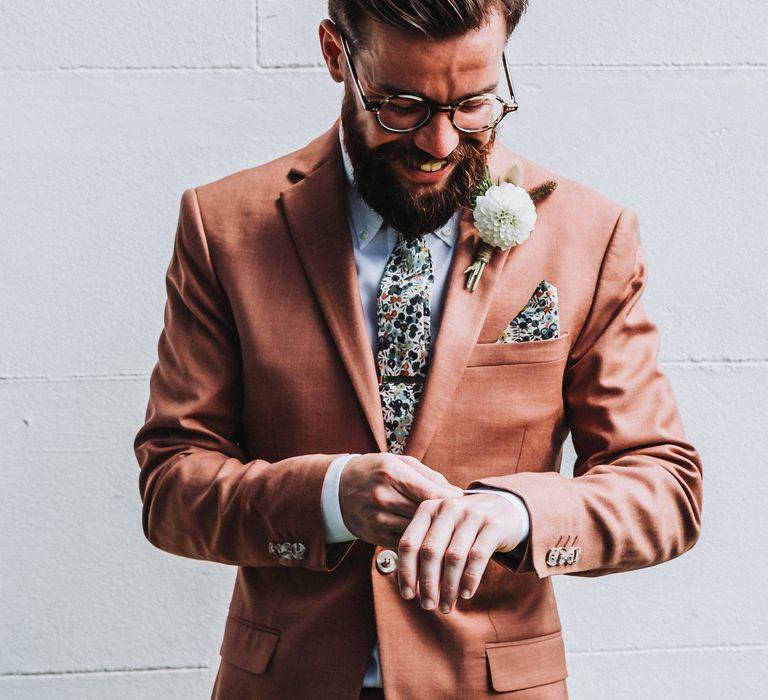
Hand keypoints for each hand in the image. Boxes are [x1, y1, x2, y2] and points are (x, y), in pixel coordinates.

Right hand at [339, 453, 462, 547]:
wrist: (337, 489)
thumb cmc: (375, 471)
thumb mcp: (399, 463)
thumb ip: (428, 476)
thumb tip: (457, 493)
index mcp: (390, 473)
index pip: (429, 491)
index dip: (451, 501)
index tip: (469, 505)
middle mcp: (382, 496)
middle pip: (425, 514)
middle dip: (447, 519)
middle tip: (468, 523)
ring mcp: (376, 518)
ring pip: (417, 532)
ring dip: (436, 535)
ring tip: (456, 535)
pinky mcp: (374, 536)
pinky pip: (405, 544)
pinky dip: (420, 544)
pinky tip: (433, 543)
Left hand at [397, 493, 523, 613]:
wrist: (504, 507)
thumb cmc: (464, 527)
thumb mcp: (442, 529)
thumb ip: (425, 550)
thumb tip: (408, 585)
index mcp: (428, 509)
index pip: (409, 543)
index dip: (406, 572)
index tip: (407, 595)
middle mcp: (448, 508)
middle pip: (430, 551)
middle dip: (427, 584)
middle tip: (428, 606)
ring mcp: (472, 515)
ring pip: (454, 557)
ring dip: (448, 587)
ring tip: (446, 606)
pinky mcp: (493, 525)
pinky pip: (478, 556)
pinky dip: (470, 579)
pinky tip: (466, 594)